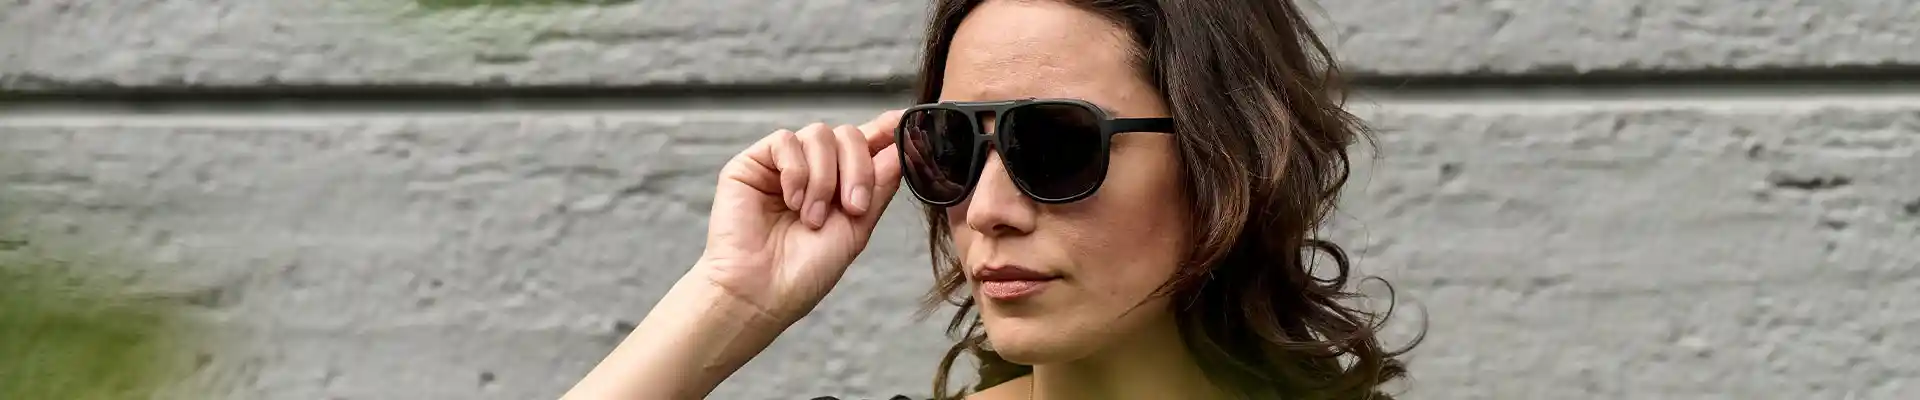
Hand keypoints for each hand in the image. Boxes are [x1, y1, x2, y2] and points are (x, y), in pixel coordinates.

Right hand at [695, 110, 906, 323]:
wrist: (762, 292)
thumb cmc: (805, 271)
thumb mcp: (857, 228)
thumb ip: (879, 185)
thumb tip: (901, 145)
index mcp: (841, 184)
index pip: (867, 143)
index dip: (886, 129)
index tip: (904, 121)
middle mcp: (813, 169)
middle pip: (848, 135)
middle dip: (858, 169)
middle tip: (853, 208)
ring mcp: (783, 164)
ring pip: (819, 134)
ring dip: (824, 178)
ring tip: (812, 218)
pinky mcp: (753, 162)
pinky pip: (785, 141)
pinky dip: (796, 172)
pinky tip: (792, 202)